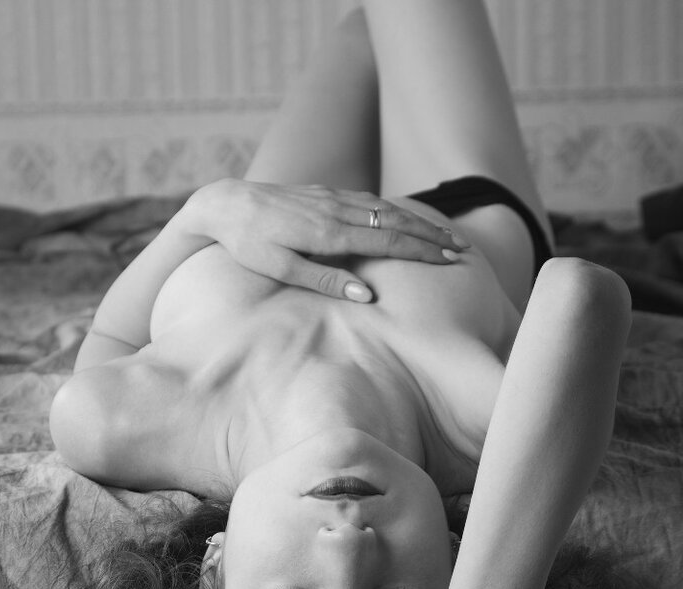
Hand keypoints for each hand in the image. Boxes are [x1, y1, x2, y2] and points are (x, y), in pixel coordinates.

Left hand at [178, 178, 468, 300]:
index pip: (389, 240)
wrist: (225, 204)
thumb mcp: (282, 268)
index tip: (449, 260)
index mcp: (330, 232)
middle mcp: (337, 211)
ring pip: (386, 209)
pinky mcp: (325, 194)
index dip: (422, 251)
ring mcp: (332, 198)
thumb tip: (367, 295)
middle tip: (461, 250)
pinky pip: (369, 201)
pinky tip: (405, 219)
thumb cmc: (249, 244)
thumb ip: (326, 280)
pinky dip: (394, 211)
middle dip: (431, 236)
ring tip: (444, 235)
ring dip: (418, 222)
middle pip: (395, 222)